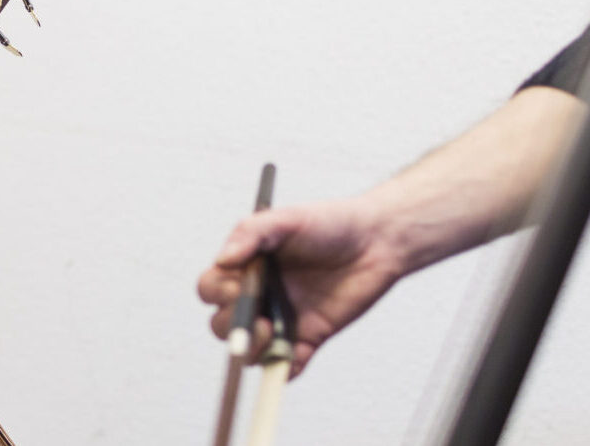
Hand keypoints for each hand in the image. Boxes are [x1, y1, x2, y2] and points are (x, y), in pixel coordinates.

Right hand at [197, 198, 407, 377]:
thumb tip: (223, 260)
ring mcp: (283, 319)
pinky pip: (289, 364)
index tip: (236, 287)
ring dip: (254, 350)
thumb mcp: (286, 219)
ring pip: (252, 350)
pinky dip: (286, 368)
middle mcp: (260, 297)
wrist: (377, 239)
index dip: (216, 293)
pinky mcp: (310, 337)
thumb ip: (250, 233)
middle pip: (224, 325)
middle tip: (257, 316)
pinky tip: (293, 356)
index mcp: (247, 269)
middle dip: (233, 327)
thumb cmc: (329, 223)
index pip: (212, 290)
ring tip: (272, 333)